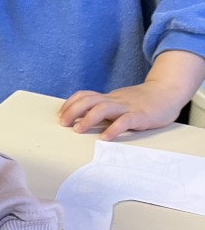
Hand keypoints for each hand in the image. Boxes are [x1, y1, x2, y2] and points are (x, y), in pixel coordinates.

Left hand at [59, 81, 185, 140]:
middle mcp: (115, 100)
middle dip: (73, 111)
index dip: (70, 104)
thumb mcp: (119, 102)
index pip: (85, 95)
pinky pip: (125, 121)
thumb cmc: (141, 101)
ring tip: (78, 130)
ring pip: (104, 108)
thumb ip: (104, 108)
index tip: (60, 115)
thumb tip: (82, 118)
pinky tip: (105, 138)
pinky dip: (114, 129)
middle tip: (63, 123)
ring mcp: (128, 107)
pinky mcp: (141, 116)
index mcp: (109, 98)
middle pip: (89, 100)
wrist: (168, 92)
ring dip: (88, 119)